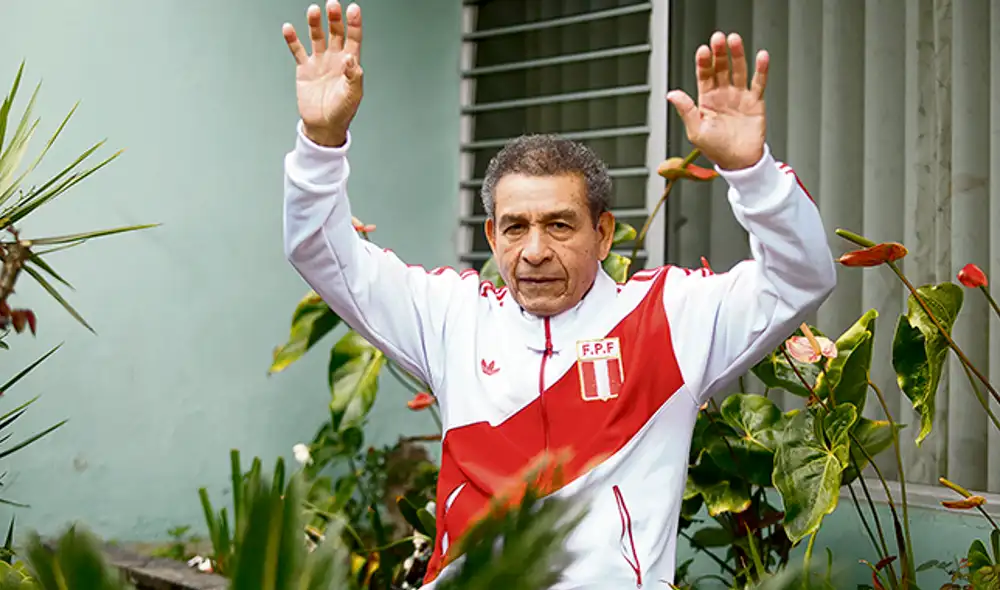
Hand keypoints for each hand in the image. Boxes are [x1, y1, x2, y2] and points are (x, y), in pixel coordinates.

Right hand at [282, 2, 363, 146]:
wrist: (323, 125)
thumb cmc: (342, 112)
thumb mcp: (352, 95)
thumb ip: (353, 76)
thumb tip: (351, 58)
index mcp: (350, 64)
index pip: (353, 39)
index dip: (354, 24)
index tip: (353, 9)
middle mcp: (335, 58)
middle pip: (335, 33)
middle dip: (334, 18)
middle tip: (332, 5)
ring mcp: (319, 62)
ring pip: (316, 37)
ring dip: (314, 23)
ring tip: (313, 10)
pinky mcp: (304, 69)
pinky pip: (298, 51)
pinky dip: (293, 40)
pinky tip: (288, 28)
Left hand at [666, 32, 766, 170]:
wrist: (739, 162)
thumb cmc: (716, 149)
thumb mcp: (696, 131)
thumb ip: (686, 110)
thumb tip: (671, 94)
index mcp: (706, 100)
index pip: (704, 76)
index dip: (703, 63)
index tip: (703, 51)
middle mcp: (723, 94)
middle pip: (721, 68)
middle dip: (719, 53)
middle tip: (718, 39)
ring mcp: (739, 96)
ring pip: (738, 70)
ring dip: (737, 55)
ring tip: (734, 40)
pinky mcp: (755, 101)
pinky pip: (758, 82)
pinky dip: (761, 69)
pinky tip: (761, 57)